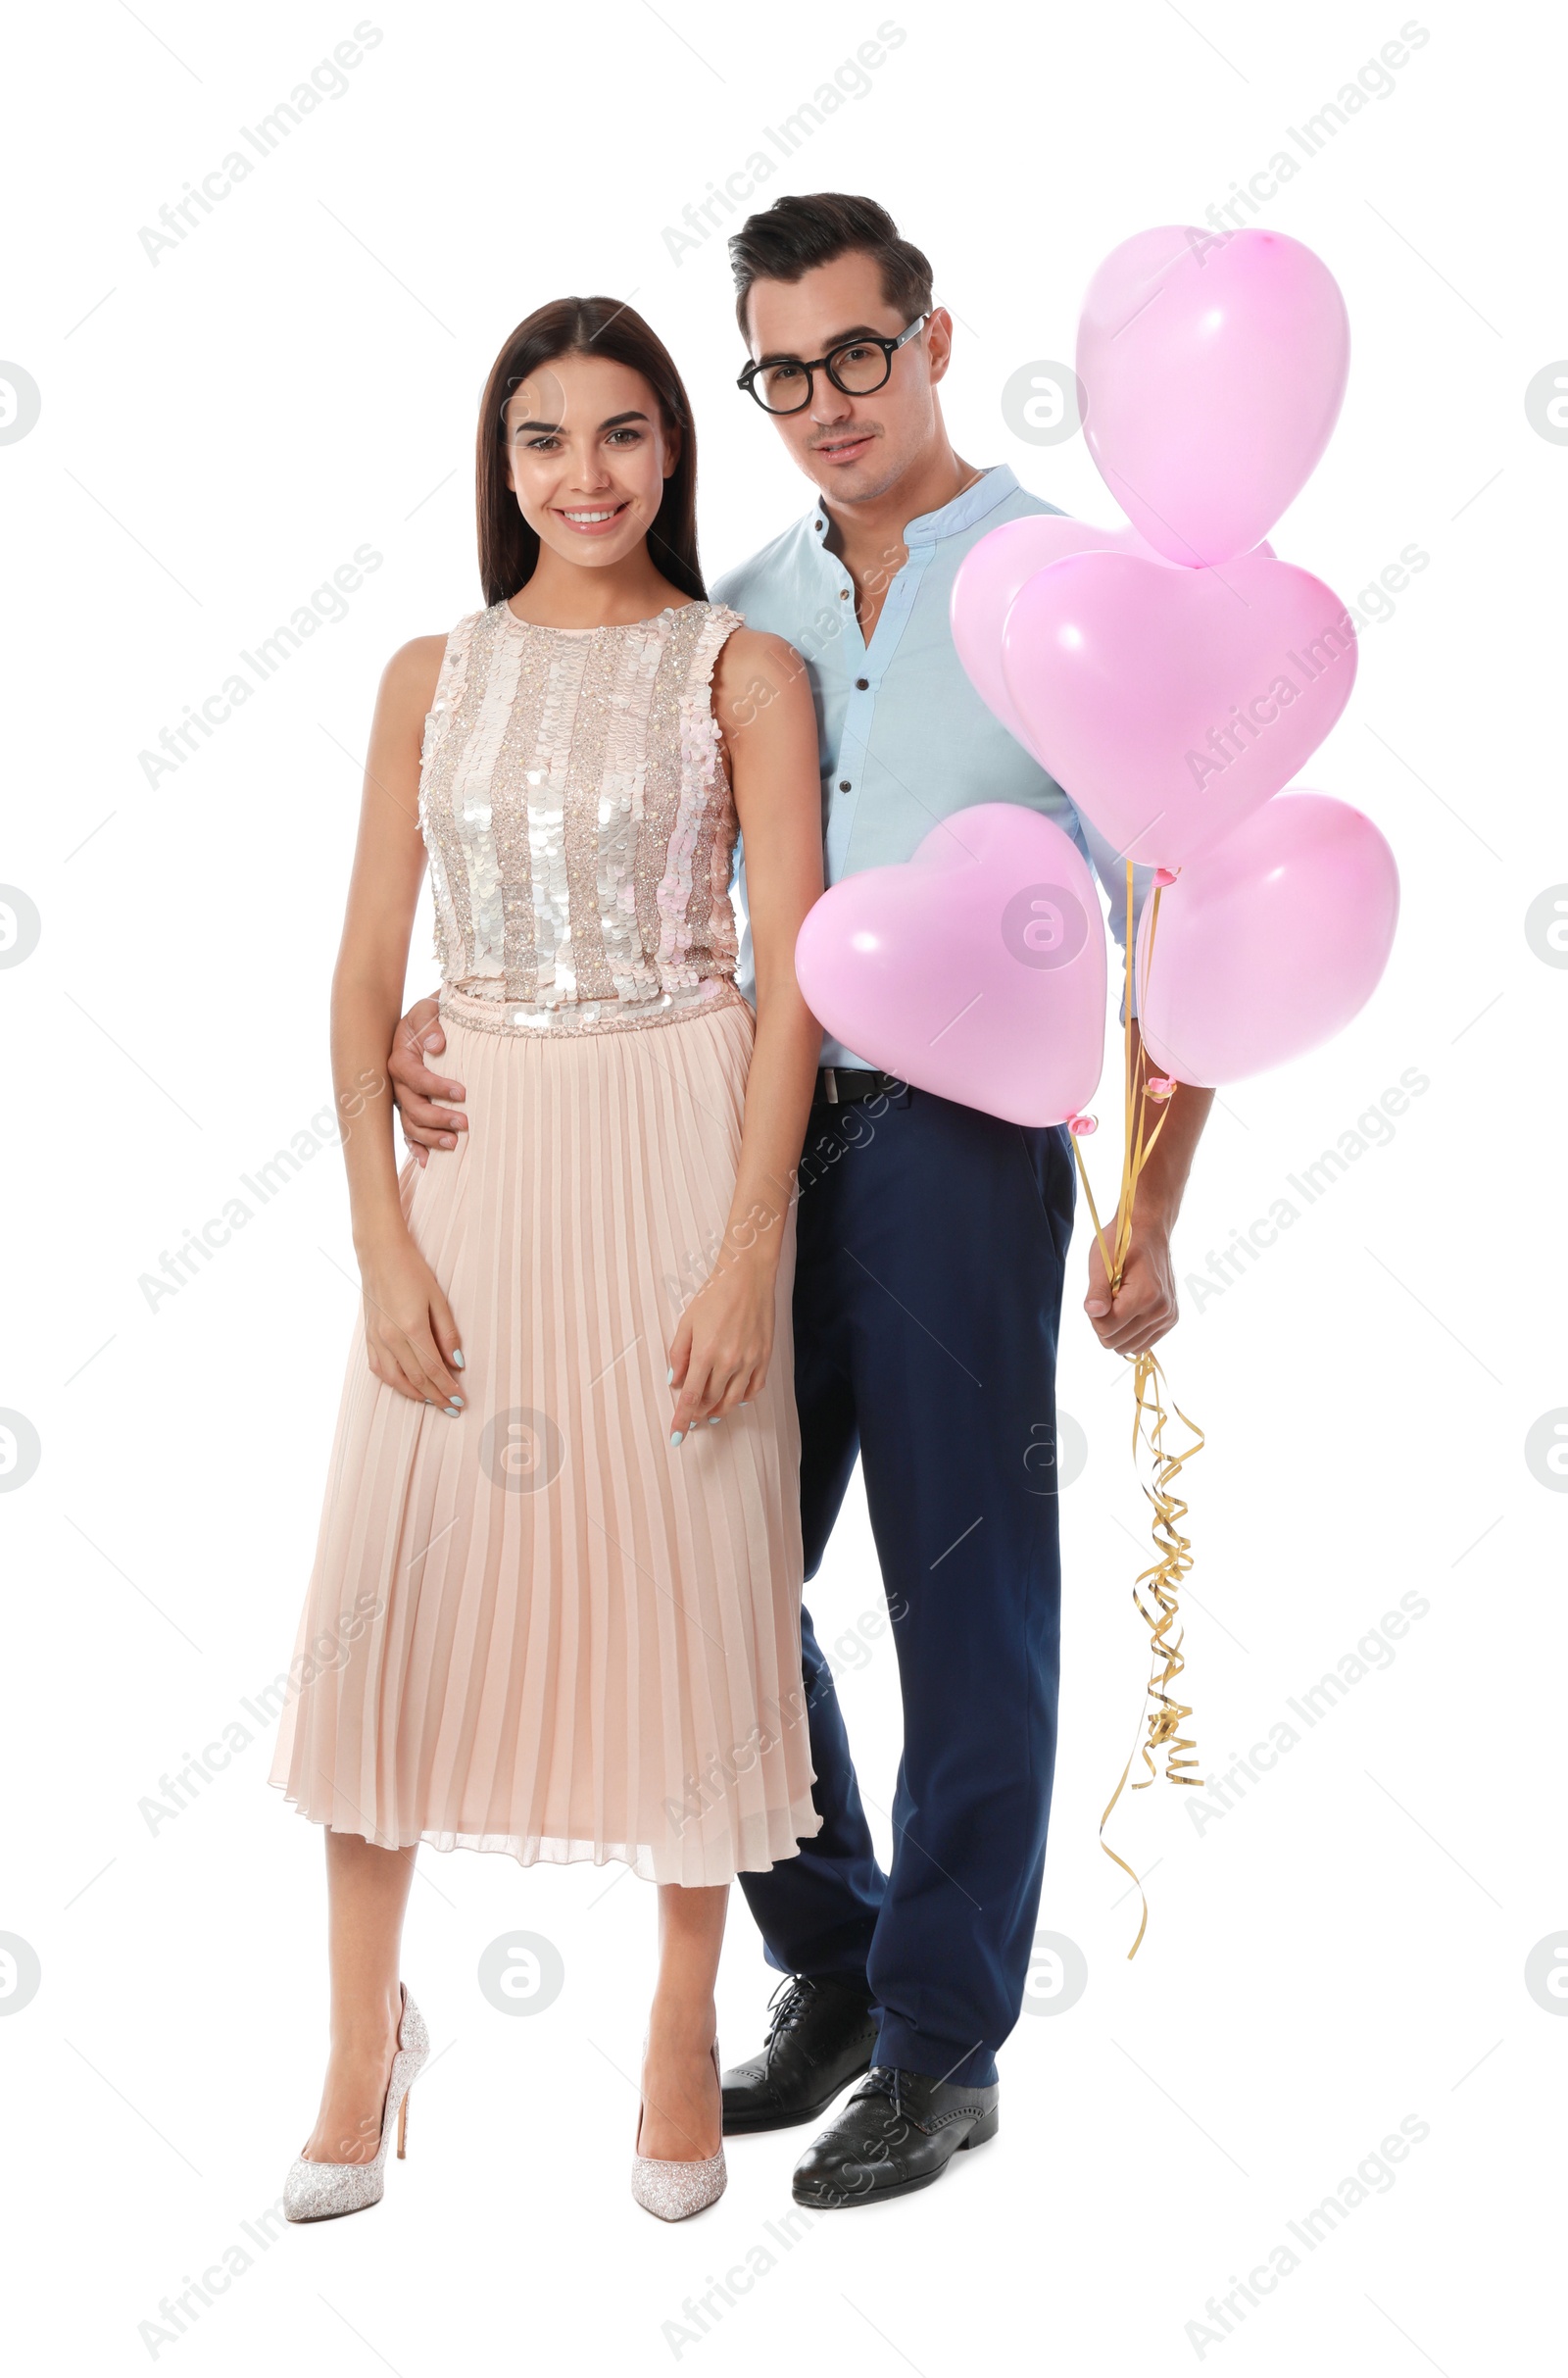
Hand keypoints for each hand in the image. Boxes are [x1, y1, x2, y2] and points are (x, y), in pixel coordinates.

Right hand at [358, 1232, 465, 1408]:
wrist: (379, 1253)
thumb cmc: (412, 1271)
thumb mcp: (437, 1299)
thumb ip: (447, 1333)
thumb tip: (457, 1363)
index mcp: (411, 1328)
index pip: (433, 1370)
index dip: (447, 1389)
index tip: (460, 1401)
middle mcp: (391, 1338)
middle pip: (416, 1379)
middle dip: (436, 1397)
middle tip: (452, 1408)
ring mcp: (376, 1339)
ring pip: (395, 1379)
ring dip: (415, 1394)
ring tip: (432, 1400)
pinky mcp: (368, 1336)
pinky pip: (379, 1369)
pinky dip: (395, 1382)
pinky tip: (407, 1385)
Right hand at [387, 995, 466, 1166]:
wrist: (431, 1022)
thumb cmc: (433, 1016)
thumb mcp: (429, 1010)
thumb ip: (431, 1024)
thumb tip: (437, 1044)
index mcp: (400, 1058)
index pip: (414, 1077)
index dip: (436, 1087)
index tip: (462, 1093)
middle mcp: (397, 1082)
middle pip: (411, 1107)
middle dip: (437, 1118)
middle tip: (465, 1123)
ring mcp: (403, 1099)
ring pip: (410, 1124)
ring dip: (430, 1137)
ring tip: (455, 1144)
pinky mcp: (410, 1109)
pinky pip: (409, 1134)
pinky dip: (417, 1149)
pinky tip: (429, 1162)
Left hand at [667, 1243, 776, 1440]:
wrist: (747, 1277)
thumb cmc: (714, 1294)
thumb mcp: (687, 1322)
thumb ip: (678, 1354)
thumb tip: (674, 1382)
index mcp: (705, 1353)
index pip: (691, 1398)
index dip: (682, 1419)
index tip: (677, 1435)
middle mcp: (729, 1361)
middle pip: (711, 1401)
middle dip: (699, 1414)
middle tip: (692, 1417)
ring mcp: (750, 1361)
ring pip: (733, 1400)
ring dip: (720, 1411)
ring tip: (711, 1413)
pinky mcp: (765, 1357)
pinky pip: (754, 1389)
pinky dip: (742, 1399)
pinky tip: (734, 1398)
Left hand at [1084, 1212, 1177, 1355]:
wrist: (1149, 1231)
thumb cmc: (1122, 1243)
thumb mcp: (1101, 1263)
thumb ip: (1097, 1291)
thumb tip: (1092, 1312)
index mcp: (1144, 1296)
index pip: (1105, 1329)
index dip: (1094, 1314)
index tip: (1100, 1294)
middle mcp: (1161, 1310)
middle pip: (1115, 1342)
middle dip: (1105, 1323)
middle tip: (1109, 1297)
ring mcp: (1168, 1316)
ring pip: (1129, 1347)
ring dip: (1118, 1328)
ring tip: (1121, 1302)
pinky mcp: (1171, 1319)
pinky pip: (1143, 1343)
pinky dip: (1131, 1332)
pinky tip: (1131, 1310)